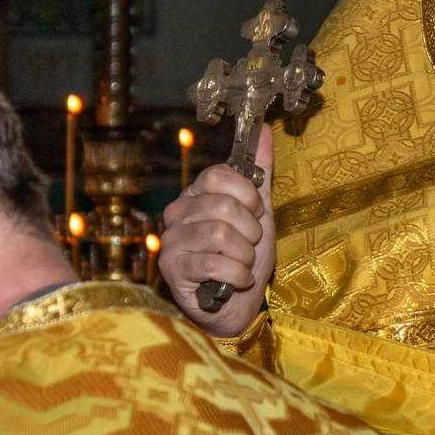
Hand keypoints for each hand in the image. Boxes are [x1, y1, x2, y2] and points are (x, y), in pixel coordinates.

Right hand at [159, 126, 275, 336]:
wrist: (237, 305)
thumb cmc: (244, 258)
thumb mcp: (259, 212)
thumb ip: (259, 171)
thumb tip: (262, 129)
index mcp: (196, 195)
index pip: (218, 175)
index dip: (247, 195)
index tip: (256, 214)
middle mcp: (177, 214)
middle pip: (224, 206)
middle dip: (252, 231)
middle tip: (250, 245)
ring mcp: (172, 242)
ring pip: (221, 235)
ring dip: (245, 255)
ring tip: (242, 264)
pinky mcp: (173, 270)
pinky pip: (215, 263)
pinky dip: (238, 274)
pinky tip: (237, 280)